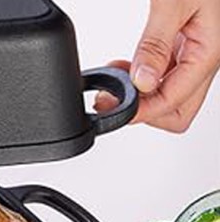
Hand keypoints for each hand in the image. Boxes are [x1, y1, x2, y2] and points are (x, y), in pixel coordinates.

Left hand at [95, 0, 219, 132]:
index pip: (175, 103)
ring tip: (112, 82)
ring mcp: (193, 52)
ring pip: (169, 95)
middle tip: (113, 97)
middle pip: (178, 110)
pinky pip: (163, 74)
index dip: (142, 111)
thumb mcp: (174, 3)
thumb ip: (157, 44)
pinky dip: (140, 78)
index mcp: (208, 53)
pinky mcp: (181, 44)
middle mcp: (203, 57)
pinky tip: (122, 66)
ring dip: (140, 96)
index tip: (113, 105)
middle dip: (144, 111)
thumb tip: (143, 81)